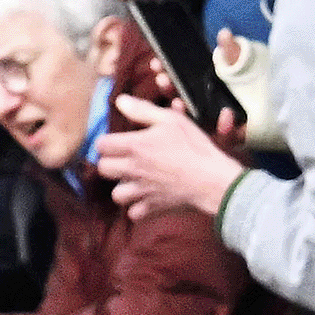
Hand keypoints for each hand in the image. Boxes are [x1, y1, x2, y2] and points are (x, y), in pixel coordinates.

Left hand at [94, 94, 243, 222]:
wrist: (213, 178)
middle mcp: (133, 169)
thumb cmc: (195, 147)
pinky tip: (147, 198)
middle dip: (112, 163)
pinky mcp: (153, 207)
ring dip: (123, 188)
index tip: (119, 141)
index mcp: (135, 146)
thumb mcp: (171, 120)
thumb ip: (143, 110)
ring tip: (136, 181)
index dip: (108, 142)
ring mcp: (141, 191)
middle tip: (126, 160)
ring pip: (116, 194)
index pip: (101, 145)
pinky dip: (138, 208)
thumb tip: (120, 101)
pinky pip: (134, 213)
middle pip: (103, 168)